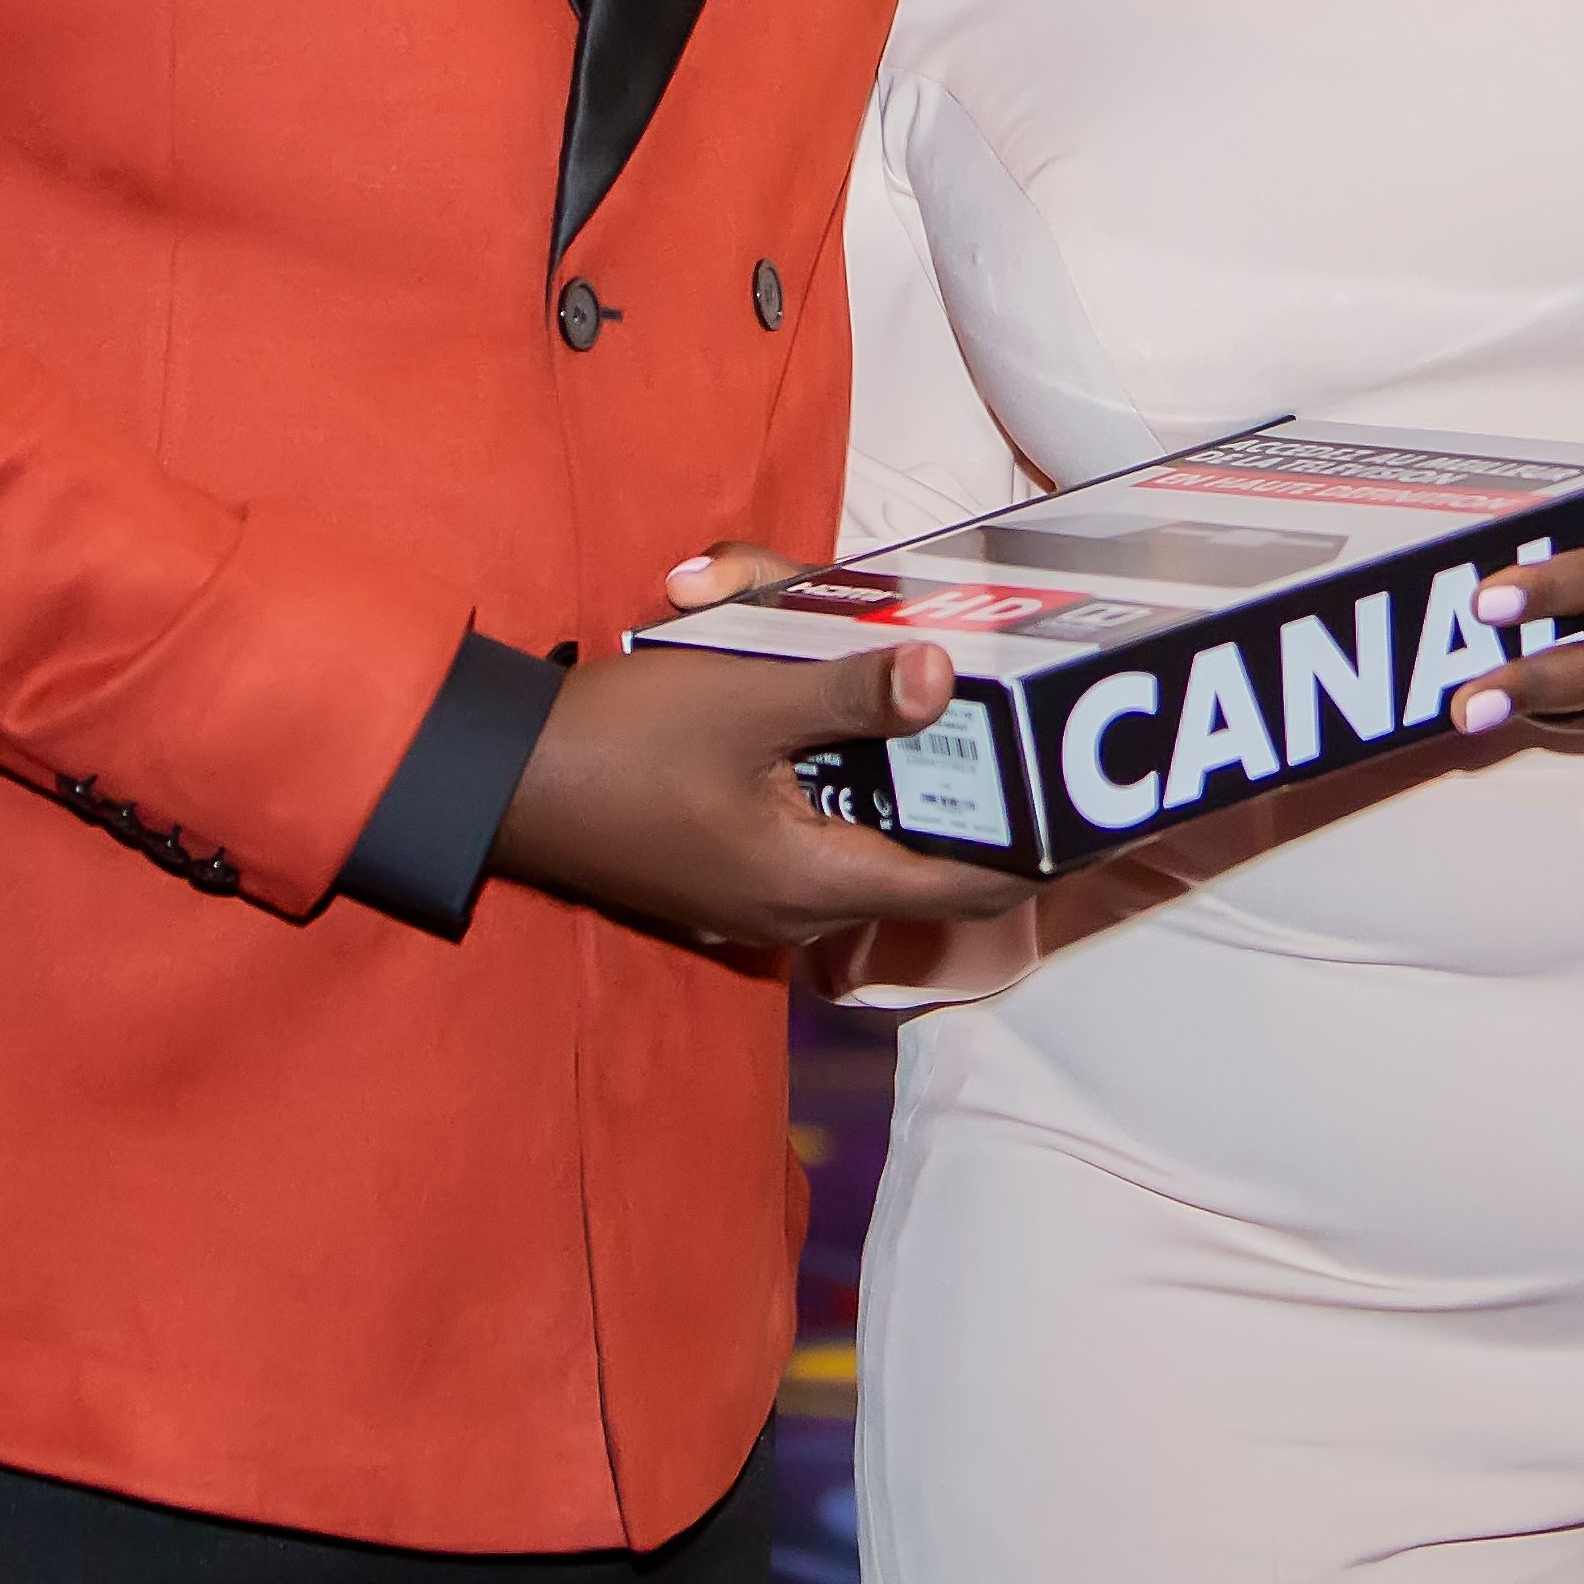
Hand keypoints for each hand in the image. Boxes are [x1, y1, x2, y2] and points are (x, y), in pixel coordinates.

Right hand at [489, 628, 1022, 945]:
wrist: (493, 776)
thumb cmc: (618, 745)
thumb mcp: (744, 698)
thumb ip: (848, 689)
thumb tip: (946, 674)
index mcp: (816, 883)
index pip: (968, 887)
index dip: (1038, 847)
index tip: (1090, 803)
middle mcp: (797, 909)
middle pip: (920, 854)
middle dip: (962, 782)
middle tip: (1008, 714)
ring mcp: (755, 896)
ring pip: (865, 836)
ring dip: (894, 772)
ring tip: (922, 695)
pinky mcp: (724, 870)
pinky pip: (815, 827)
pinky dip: (841, 776)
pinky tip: (832, 711)